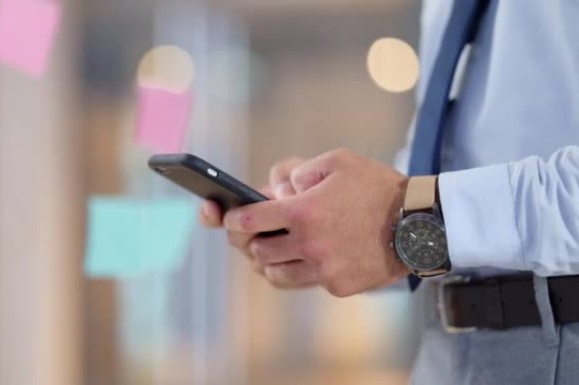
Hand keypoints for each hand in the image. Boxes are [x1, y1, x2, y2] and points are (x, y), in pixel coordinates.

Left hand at [223, 149, 409, 296]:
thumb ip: (301, 172)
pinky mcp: (338, 286)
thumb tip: (278, 191)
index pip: (250, 220)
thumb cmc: (378, 186)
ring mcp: (323, 269)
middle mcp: (309, 244)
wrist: (420, 223)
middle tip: (255, 235)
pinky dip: (300, 273)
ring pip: (276, 275)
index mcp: (303, 211)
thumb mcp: (338, 161)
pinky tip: (308, 258)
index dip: (233, 220)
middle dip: (252, 242)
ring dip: (271, 263)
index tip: (230, 219)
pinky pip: (306, 283)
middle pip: (258, 252)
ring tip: (277, 250)